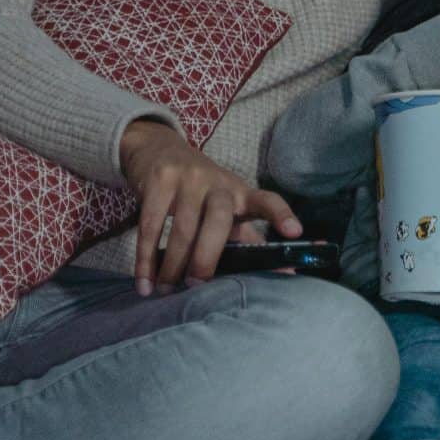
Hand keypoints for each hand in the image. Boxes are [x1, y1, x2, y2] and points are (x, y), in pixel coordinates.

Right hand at [119, 119, 299, 294]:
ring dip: (173, 265)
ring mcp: (188, 179)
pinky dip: (146, 259)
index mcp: (240, 193)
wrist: (158, 148)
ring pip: (183, 228)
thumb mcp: (228, 208)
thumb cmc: (201, 190)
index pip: (267, 200)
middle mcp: (217, 183)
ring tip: (166, 291)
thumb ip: (250, 239)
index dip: (281, 215)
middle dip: (208, 256)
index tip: (295, 233)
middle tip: (197, 285)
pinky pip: (151, 225)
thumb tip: (286, 272)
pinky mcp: (159, 180)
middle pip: (220, 220)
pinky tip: (144, 282)